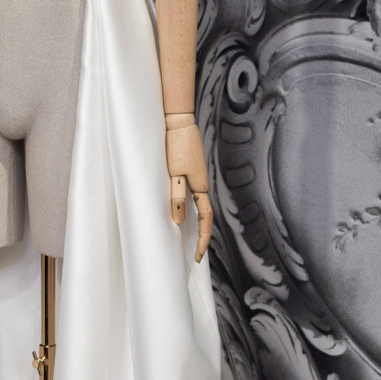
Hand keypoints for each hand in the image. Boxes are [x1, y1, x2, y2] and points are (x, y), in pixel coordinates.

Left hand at [165, 118, 212, 262]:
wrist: (179, 122)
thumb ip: (177, 197)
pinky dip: (192, 210)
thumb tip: (177, 221)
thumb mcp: (174, 174)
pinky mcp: (193, 172)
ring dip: (197, 225)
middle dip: (201, 237)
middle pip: (205, 217)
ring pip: (200, 207)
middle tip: (194, 254)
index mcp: (200, 188)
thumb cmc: (175, 146)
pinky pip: (194, 197)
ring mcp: (198, 178)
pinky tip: (183, 213)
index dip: (202, 241)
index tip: (197, 257)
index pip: (205, 222)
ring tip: (189, 240)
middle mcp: (202, 185)